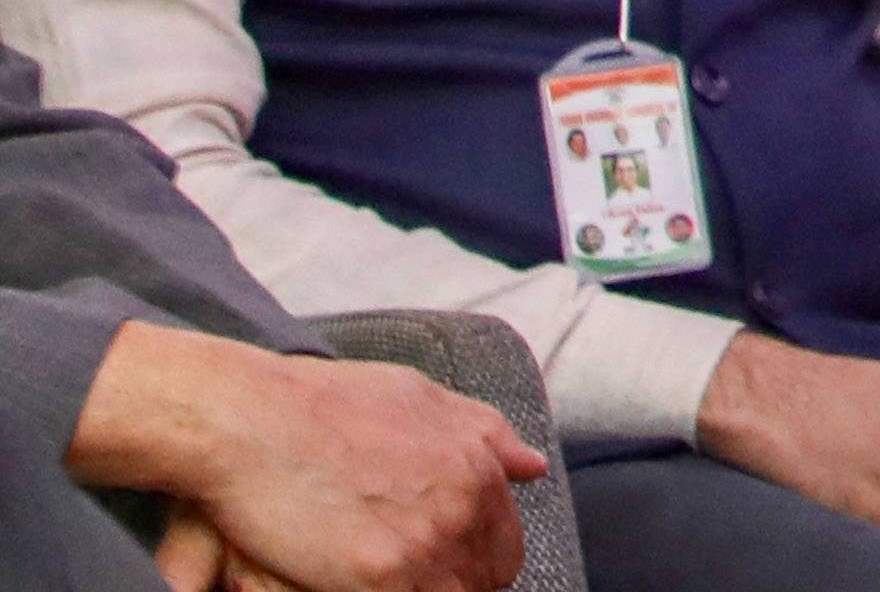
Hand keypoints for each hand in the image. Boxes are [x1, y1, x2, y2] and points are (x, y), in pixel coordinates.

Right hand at [65, 320, 537, 591]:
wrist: (253, 419)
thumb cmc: (326, 404)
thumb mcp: (419, 399)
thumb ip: (483, 435)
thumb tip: (532, 467)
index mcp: (478, 467)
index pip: (503, 546)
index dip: (472, 563)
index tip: (440, 566)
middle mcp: (465, 505)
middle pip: (484, 579)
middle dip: (455, 582)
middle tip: (408, 575)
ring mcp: (427, 542)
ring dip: (427, 591)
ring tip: (382, 579)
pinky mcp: (382, 575)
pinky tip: (360, 586)